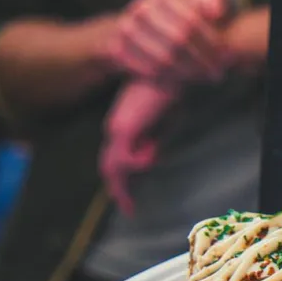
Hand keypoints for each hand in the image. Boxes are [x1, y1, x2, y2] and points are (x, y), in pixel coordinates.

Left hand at [99, 80, 178, 215]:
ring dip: (124, 184)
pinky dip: (138, 163)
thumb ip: (155, 140)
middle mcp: (116, 127)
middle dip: (118, 190)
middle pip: (109, 165)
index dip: (120, 178)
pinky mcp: (124, 128)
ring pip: (113, 166)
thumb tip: (148, 160)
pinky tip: (151, 158)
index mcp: (124, 124)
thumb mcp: (166, 121)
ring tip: (131, 203)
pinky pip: (125, 158)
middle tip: (130, 209)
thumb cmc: (172, 92)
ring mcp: (117, 128)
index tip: (128, 196)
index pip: (115, 156)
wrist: (170, 71)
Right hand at [106, 0, 232, 83]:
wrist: (135, 26)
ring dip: (188, 72)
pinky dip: (168, 79)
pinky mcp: (116, 47)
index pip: (191, 21)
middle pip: (178, 41)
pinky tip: (183, 81)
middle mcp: (142, 8)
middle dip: (202, 60)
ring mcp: (126, 27)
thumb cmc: (178, 16)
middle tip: (217, 74)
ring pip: (164, 58)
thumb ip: (213, 0)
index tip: (225, 57)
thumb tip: (217, 11)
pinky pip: (146, 69)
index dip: (211, 42)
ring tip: (204, 78)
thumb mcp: (198, 2)